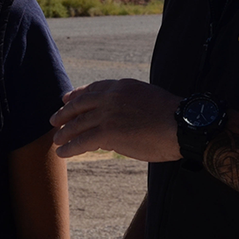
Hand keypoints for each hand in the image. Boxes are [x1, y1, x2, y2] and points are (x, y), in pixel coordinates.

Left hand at [49, 79, 180, 161]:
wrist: (183, 125)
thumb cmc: (175, 119)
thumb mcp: (149, 101)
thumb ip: (130, 108)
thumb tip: (117, 122)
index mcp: (123, 86)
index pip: (94, 88)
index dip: (78, 94)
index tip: (68, 98)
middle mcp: (112, 96)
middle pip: (81, 103)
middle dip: (66, 112)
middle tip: (54, 119)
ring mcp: (108, 113)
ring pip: (78, 123)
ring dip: (65, 133)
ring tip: (56, 140)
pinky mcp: (108, 132)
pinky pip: (82, 140)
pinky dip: (70, 147)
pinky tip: (62, 152)